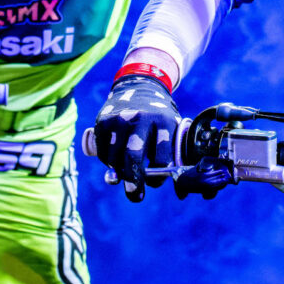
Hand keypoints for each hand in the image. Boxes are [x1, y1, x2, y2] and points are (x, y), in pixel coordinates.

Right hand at [94, 75, 180, 201]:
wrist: (140, 86)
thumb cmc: (160, 117)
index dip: (159, 175)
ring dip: (119, 173)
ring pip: (114, 158)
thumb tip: (180, 193)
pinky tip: (114, 161)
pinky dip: (107, 162)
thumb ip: (172, 155)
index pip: (162, 156)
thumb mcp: (172, 128)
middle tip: (135, 196)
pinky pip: (102, 152)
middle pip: (133, 157)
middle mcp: (141, 119)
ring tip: (124, 175)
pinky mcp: (103, 121)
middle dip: (133, 181)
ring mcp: (119, 119)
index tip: (156, 182)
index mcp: (163, 122)